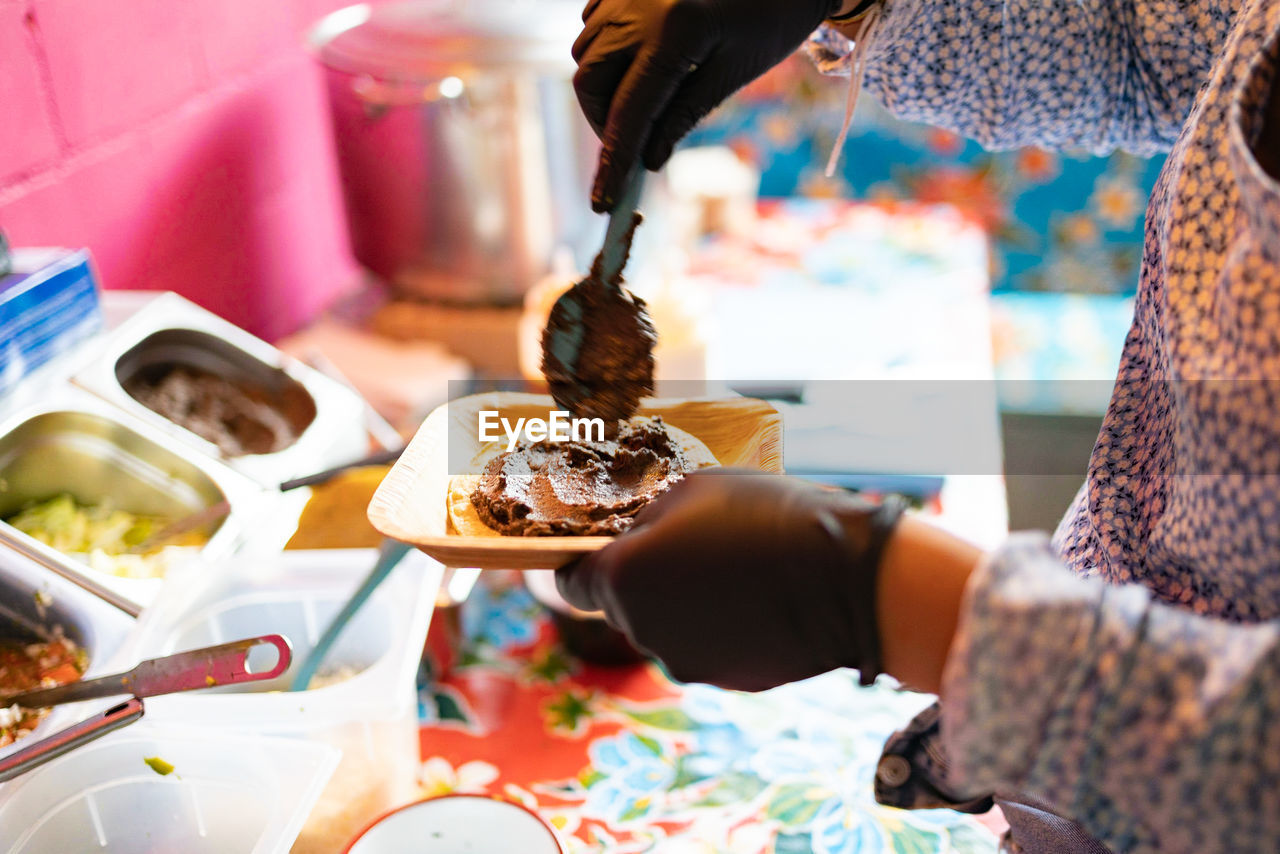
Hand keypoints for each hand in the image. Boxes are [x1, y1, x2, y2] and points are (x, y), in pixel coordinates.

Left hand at [555, 471, 903, 690]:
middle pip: (623, 605)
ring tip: (735, 570)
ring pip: (666, 628)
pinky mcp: (724, 680)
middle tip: (691, 546)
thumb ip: (646, 519)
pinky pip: (707, 647)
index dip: (584, 563)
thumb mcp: (691, 489)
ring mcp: (683, 661)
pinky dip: (720, 628)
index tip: (609, 547)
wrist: (845, 577)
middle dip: (645, 578)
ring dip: (684, 604)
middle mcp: (641, 629)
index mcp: (622, 578)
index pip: (572, 583)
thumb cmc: (764, 517)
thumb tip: (634, 537)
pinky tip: (758, 599)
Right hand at [573, 0, 839, 210]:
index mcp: (674, 32)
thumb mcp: (734, 72)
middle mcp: (639, 7)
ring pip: (586, 52)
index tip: (603, 201)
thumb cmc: (773, 17)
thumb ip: (685, 114)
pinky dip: (606, 52)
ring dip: (603, 88)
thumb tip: (648, 161)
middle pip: (590, 80)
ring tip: (640, 106)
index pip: (630, 112)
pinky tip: (637, 64)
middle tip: (630, 146)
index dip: (614, 161)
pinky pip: (595, 24)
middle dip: (602, 121)